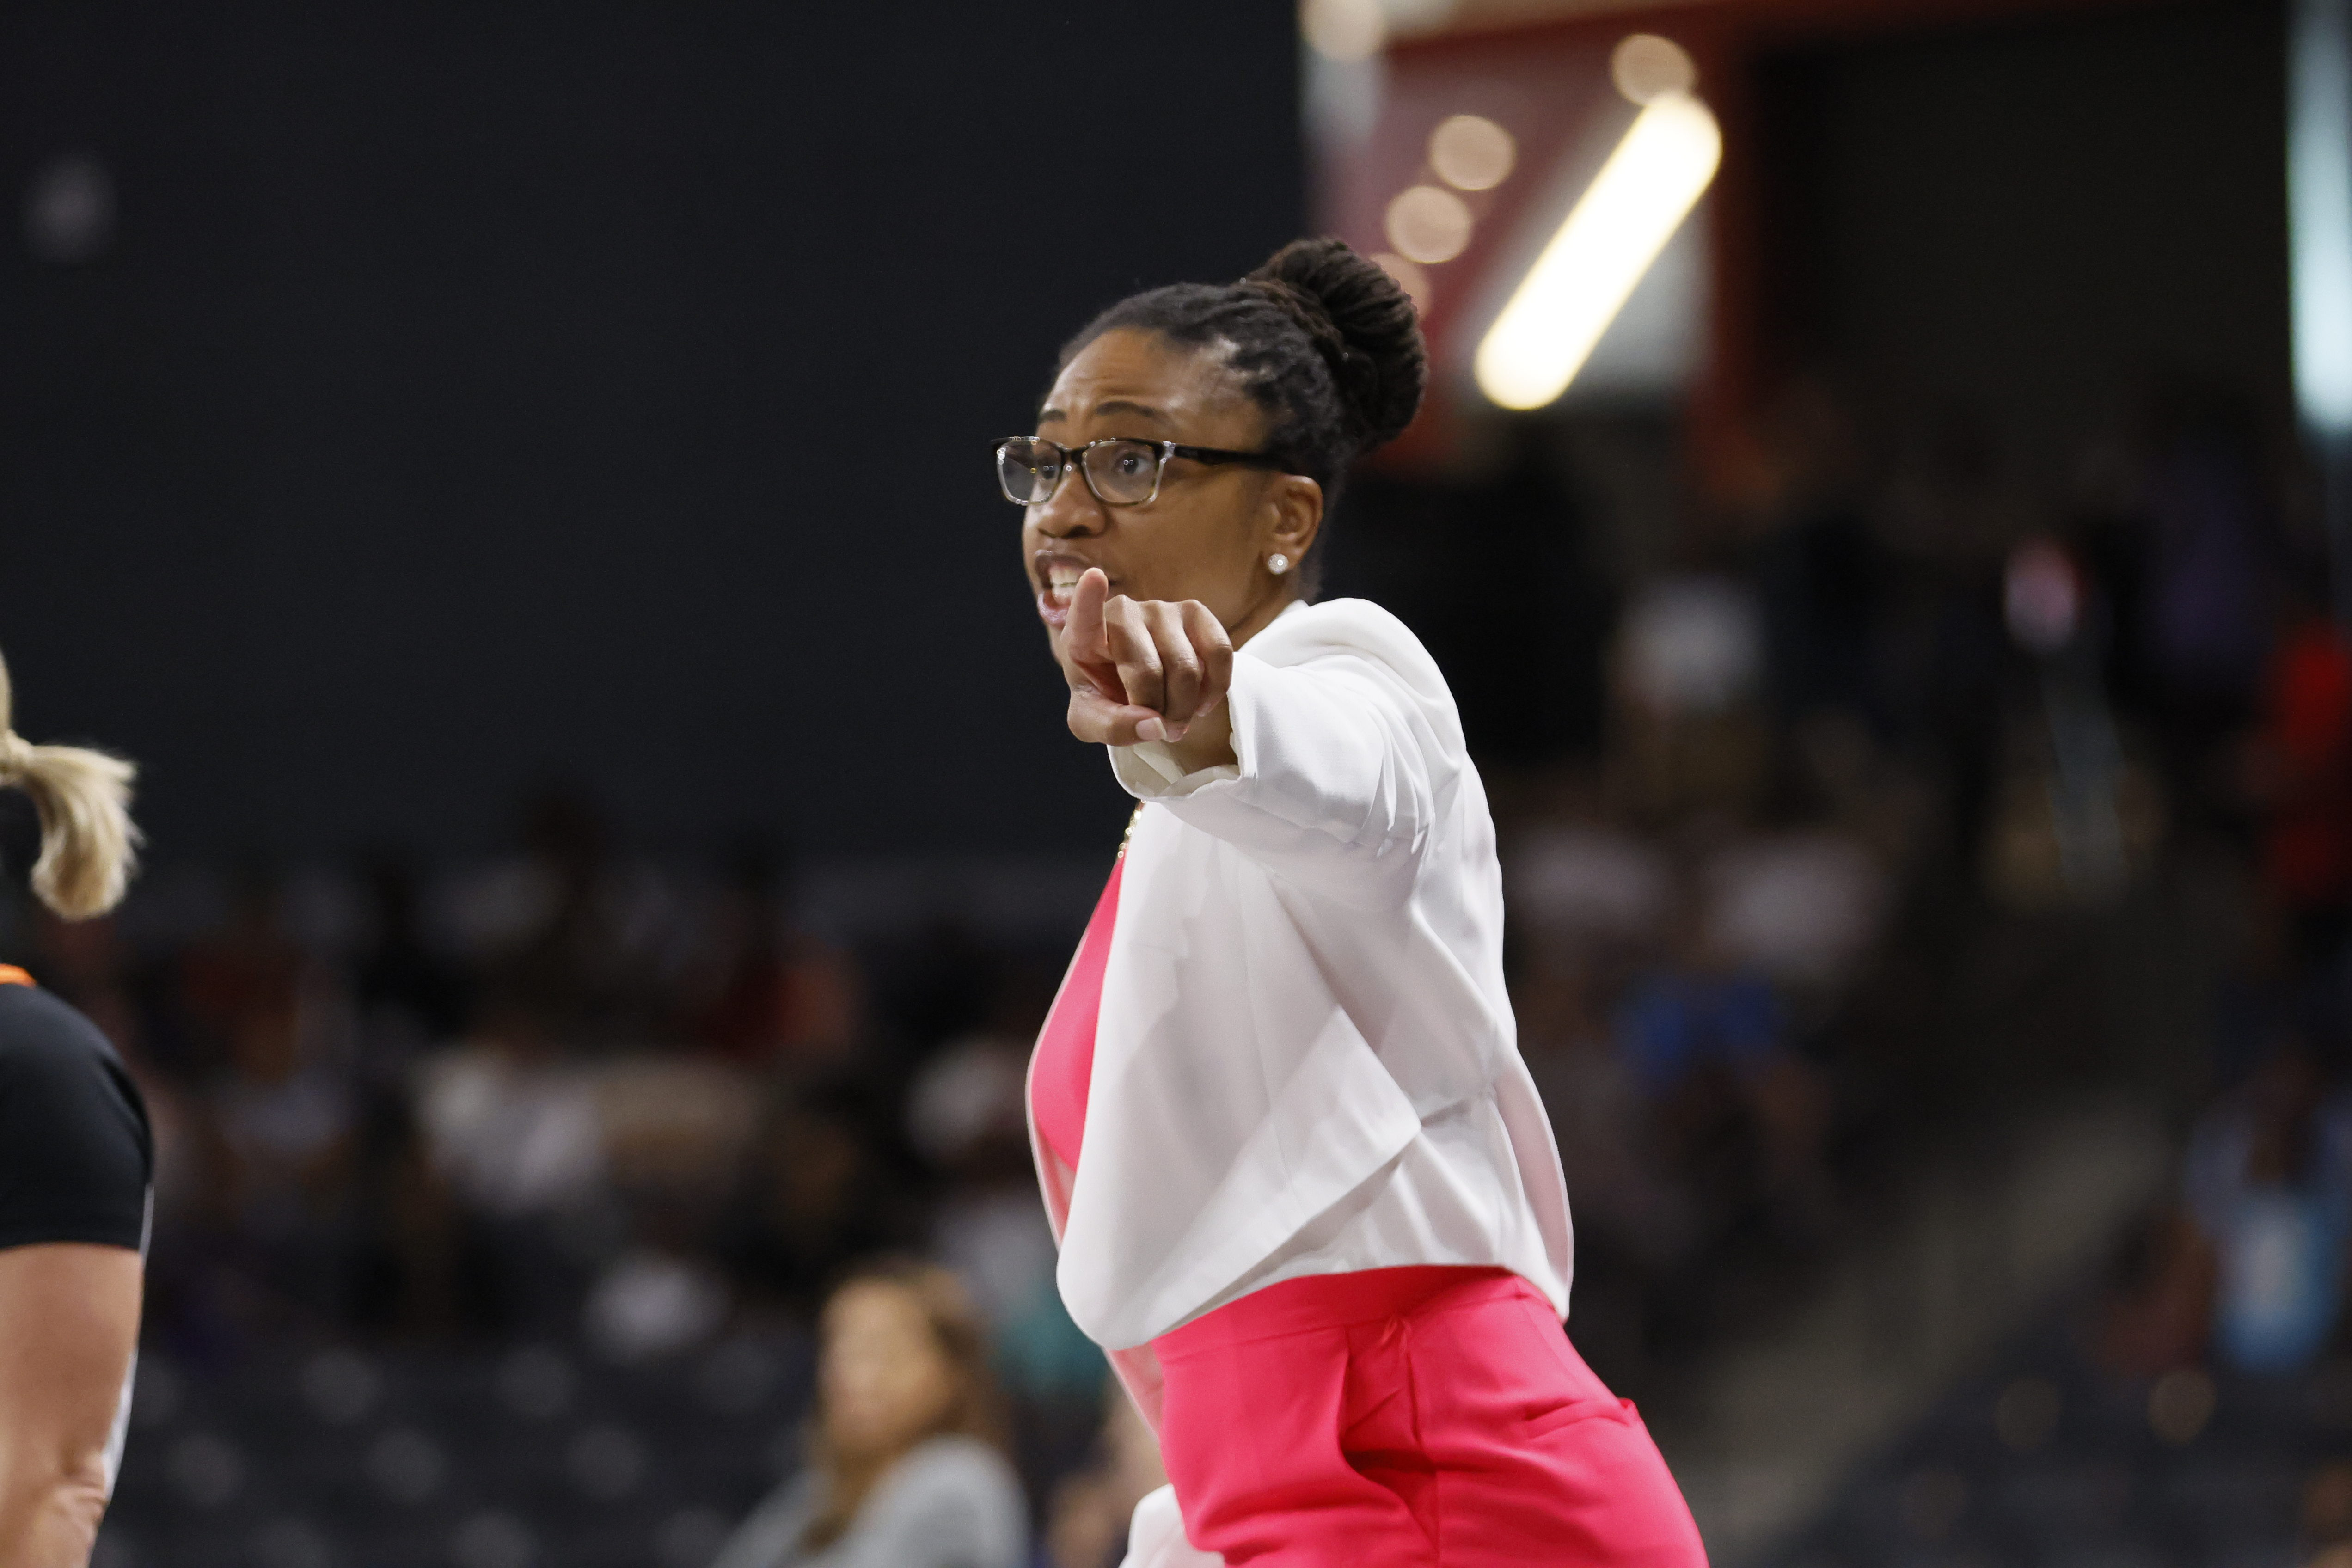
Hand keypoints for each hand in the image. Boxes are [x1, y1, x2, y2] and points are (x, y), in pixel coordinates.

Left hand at [1060, 569, 1233, 752]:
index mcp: (1083, 638)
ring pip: (1186, 668)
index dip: (1088, 598)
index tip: (1094, 578)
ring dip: (1185, 709)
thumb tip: (1154, 725)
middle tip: (1160, 729)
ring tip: (1175, 719)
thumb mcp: (1092, 723)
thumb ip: (1112, 728)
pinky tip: (1200, 703)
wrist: (1138, 686)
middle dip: (1158, 713)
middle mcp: (1121, 613)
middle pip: (1147, 672)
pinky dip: (1215, 688)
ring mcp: (1160, 608)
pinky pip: (1219, 652)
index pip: (1084, 616)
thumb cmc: (1105, 697)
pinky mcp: (1194, 611)